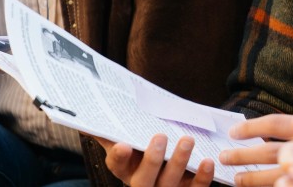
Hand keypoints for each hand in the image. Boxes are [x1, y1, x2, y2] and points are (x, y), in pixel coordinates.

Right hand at [98, 134, 213, 186]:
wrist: (167, 169)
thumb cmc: (143, 150)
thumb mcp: (127, 141)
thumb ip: (111, 130)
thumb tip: (85, 112)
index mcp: (125, 169)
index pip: (117, 164)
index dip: (119, 156)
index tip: (123, 144)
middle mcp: (143, 184)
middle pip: (144, 178)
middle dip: (152, 159)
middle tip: (160, 136)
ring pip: (170, 183)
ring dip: (179, 162)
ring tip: (187, 140)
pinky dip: (202, 177)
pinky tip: (207, 160)